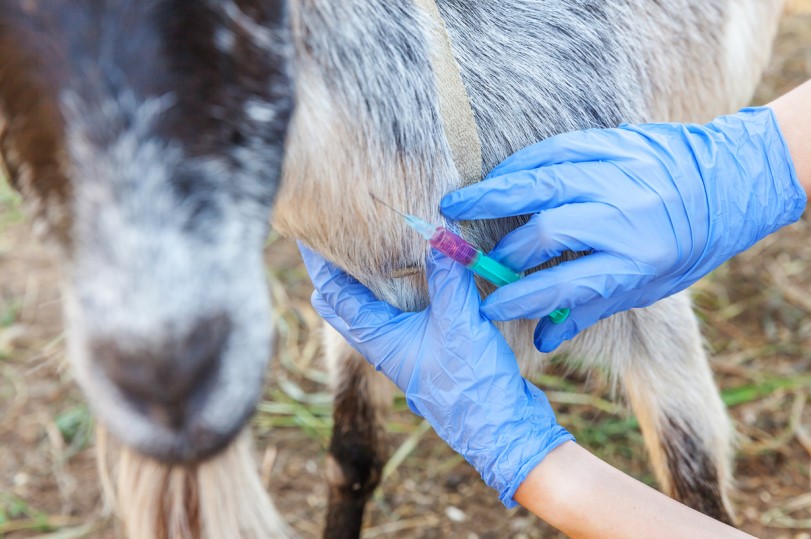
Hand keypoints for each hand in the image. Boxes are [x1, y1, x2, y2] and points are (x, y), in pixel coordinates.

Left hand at [299, 244, 573, 506]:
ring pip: (371, 311)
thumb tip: (438, 234)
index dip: (321, 264)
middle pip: (344, 305)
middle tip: (325, 242)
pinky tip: (410, 282)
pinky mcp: (428, 352)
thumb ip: (447, 278)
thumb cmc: (471, 383)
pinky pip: (398, 316)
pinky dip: (393, 294)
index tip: (305, 236)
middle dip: (334, 274)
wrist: (498, 429)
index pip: (336, 294)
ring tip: (359, 256)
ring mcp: (405, 350)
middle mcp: (384, 345)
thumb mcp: (458, 322)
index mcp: (378, 339)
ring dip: (362, 284)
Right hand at [441, 107, 805, 351]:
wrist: (729, 184)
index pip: (564, 285)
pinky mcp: (615, 143)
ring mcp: (619, 175)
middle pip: (548, 233)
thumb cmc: (685, 246)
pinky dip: (522, 163)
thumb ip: (590, 308)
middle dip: (505, 250)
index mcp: (637, 261)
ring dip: (495, 195)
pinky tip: (498, 176)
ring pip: (544, 183)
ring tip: (458, 203)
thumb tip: (543, 338)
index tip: (489, 306)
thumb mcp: (648, 288)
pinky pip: (557, 150)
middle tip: (476, 260)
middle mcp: (626, 217)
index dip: (520, 299)